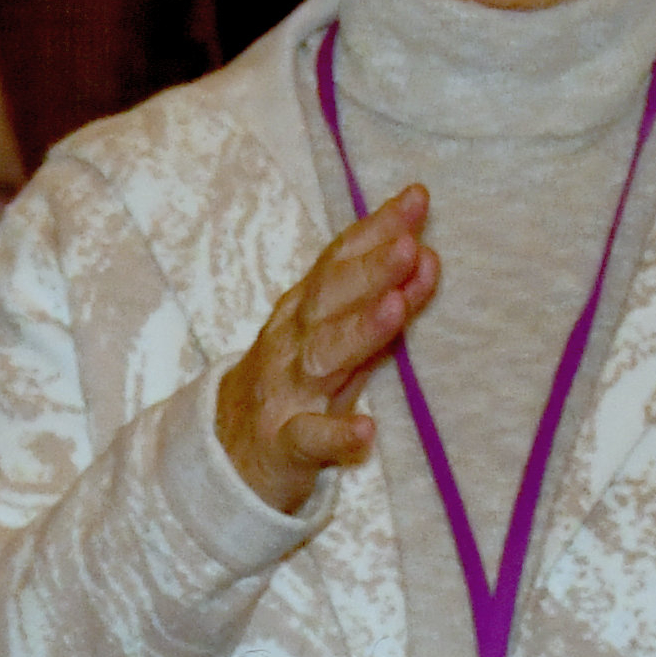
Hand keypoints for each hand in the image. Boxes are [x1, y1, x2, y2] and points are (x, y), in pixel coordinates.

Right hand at [216, 187, 441, 515]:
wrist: (228, 457)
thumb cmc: (296, 387)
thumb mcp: (335, 338)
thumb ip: (380, 300)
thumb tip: (427, 255)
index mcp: (302, 311)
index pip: (338, 260)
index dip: (375, 229)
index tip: (416, 199)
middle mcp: (290, 343)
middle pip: (327, 300)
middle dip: (368, 270)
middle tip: (410, 246)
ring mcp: (285, 393)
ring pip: (320, 356)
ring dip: (358, 329)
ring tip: (395, 308)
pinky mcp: (283, 447)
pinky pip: (309, 438)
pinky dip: (337, 434)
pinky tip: (366, 431)